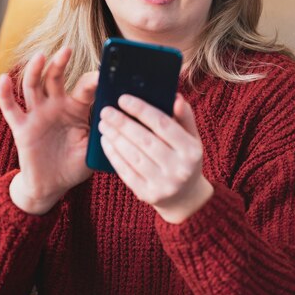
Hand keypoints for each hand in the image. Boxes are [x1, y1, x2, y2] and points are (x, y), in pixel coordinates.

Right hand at [0, 48, 97, 214]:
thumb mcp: (93, 147)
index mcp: (76, 109)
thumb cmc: (75, 164)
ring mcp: (37, 115)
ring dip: (35, 70)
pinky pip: (11, 108)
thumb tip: (117, 115)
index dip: (92, 81)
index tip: (102, 74)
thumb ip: (102, 131)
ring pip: (33, 87)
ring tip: (40, 56)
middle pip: (55, 78)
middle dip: (60, 63)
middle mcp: (55, 106)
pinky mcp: (21, 128)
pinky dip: (5, 93)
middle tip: (67, 50)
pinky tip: (4, 78)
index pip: (83, 89)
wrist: (52, 186)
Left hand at [99, 93, 212, 222]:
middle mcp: (179, 169)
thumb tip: (176, 97)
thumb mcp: (191, 137)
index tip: (123, 98)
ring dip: (115, 138)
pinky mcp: (148, 194)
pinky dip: (113, 155)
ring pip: (133, 156)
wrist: (184, 197)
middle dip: (122, 123)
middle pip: (145, 140)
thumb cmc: (184, 158)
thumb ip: (184, 117)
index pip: (163, 124)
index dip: (141, 110)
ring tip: (103, 124)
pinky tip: (105, 141)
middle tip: (106, 111)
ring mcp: (163, 184)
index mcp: (191, 150)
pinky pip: (126, 172)